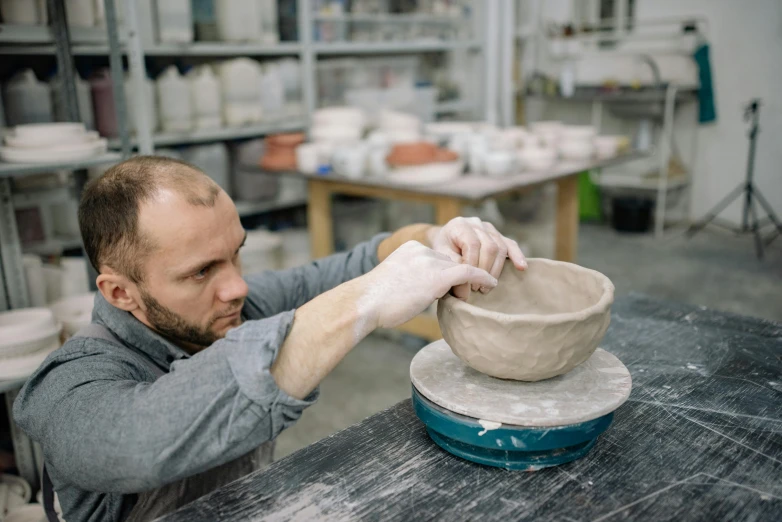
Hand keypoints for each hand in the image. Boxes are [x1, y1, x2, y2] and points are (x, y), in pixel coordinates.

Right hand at [359, 241, 496, 328]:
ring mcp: (430, 262)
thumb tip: (417, 293)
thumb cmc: (373, 301)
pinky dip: (483, 277)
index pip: (438, 259)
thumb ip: (409, 280)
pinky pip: (469, 273)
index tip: (455, 287)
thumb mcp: (393, 282)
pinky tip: (491, 284)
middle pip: (451, 263)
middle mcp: (422, 251)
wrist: (365, 302)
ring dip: (472, 280)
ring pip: (460, 268)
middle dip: (461, 277)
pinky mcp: (437, 277)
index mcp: (410, 249)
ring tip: (482, 291)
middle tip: (474, 290)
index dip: (447, 275)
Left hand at [429, 217, 526, 298]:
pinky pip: (510, 244)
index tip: (469, 282)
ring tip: (488, 285)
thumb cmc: (443, 249)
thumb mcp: (441, 256)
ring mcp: (489, 228)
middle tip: (478, 287)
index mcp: (460, 225)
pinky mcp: (498, 235)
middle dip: (485, 270)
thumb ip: (452, 267)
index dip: (473, 265)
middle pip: (489, 246)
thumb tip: (465, 289)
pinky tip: (522, 267)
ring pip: (500, 247)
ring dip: (496, 269)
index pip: (472, 244)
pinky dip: (517, 256)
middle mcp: (476, 223)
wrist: (445, 239)